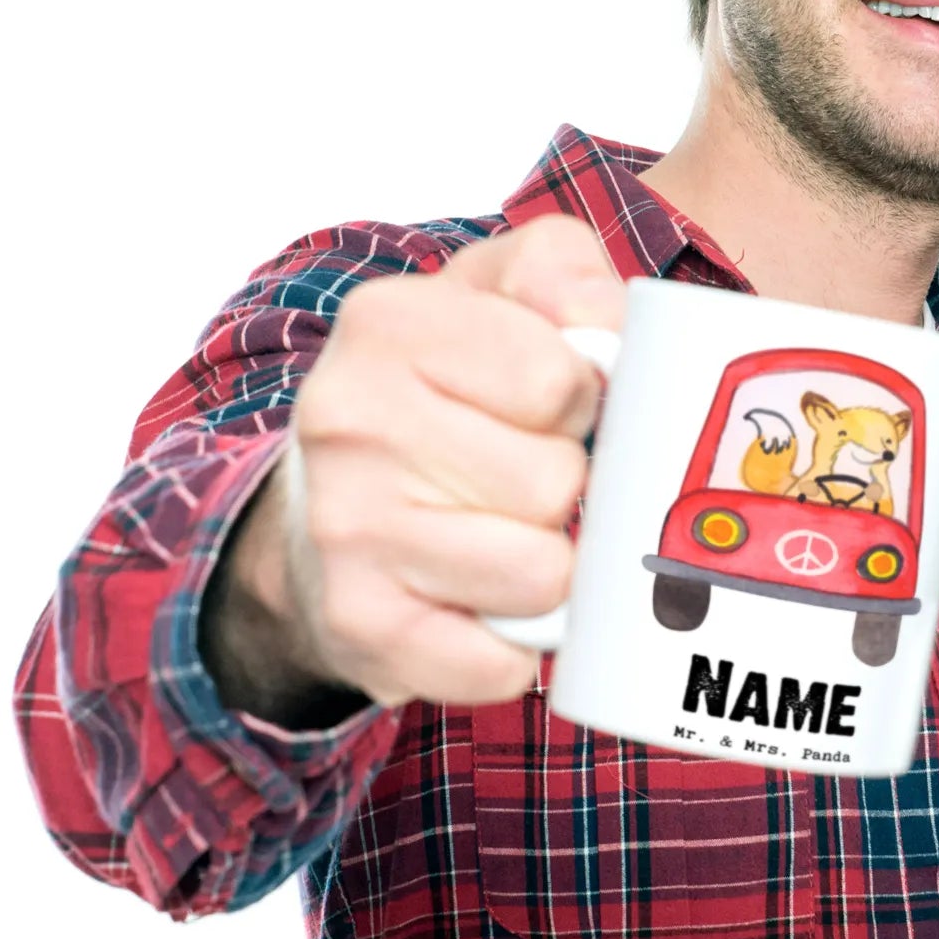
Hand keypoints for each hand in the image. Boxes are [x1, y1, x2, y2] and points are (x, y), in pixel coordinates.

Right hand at [204, 215, 623, 715]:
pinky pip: (503, 663)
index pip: (561, 380)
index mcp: (389, 323)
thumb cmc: (446, 392)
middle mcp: (348, 421)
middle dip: (563, 485)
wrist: (327, 508)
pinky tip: (479, 602)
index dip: (580, 400)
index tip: (543, 405)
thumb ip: (566, 275)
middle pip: (556, 482)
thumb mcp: (502, 294)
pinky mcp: (360, 626)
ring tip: (500, 532)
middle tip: (515, 475)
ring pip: (543, 575)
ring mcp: (346, 529)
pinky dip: (515, 644)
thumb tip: (610, 332)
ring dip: (547, 566)